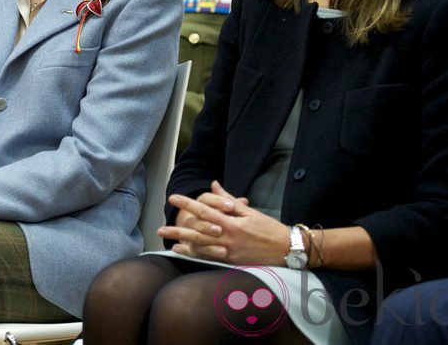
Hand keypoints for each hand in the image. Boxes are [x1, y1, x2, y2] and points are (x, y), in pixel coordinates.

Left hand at [159, 181, 288, 264]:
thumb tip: (214, 185)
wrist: (287, 249)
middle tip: (160, 229)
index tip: (173, 198)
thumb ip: (228, 200)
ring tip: (167, 241)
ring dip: (182, 244)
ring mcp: (228, 251)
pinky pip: (209, 258)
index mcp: (231, 222)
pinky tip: (183, 252)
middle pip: (197, 232)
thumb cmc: (269, 228)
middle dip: (178, 229)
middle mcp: (227, 238)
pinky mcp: (231, 262)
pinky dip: (195, 255)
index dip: (187, 204)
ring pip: (201, 247)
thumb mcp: (249, 211)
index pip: (204, 210)